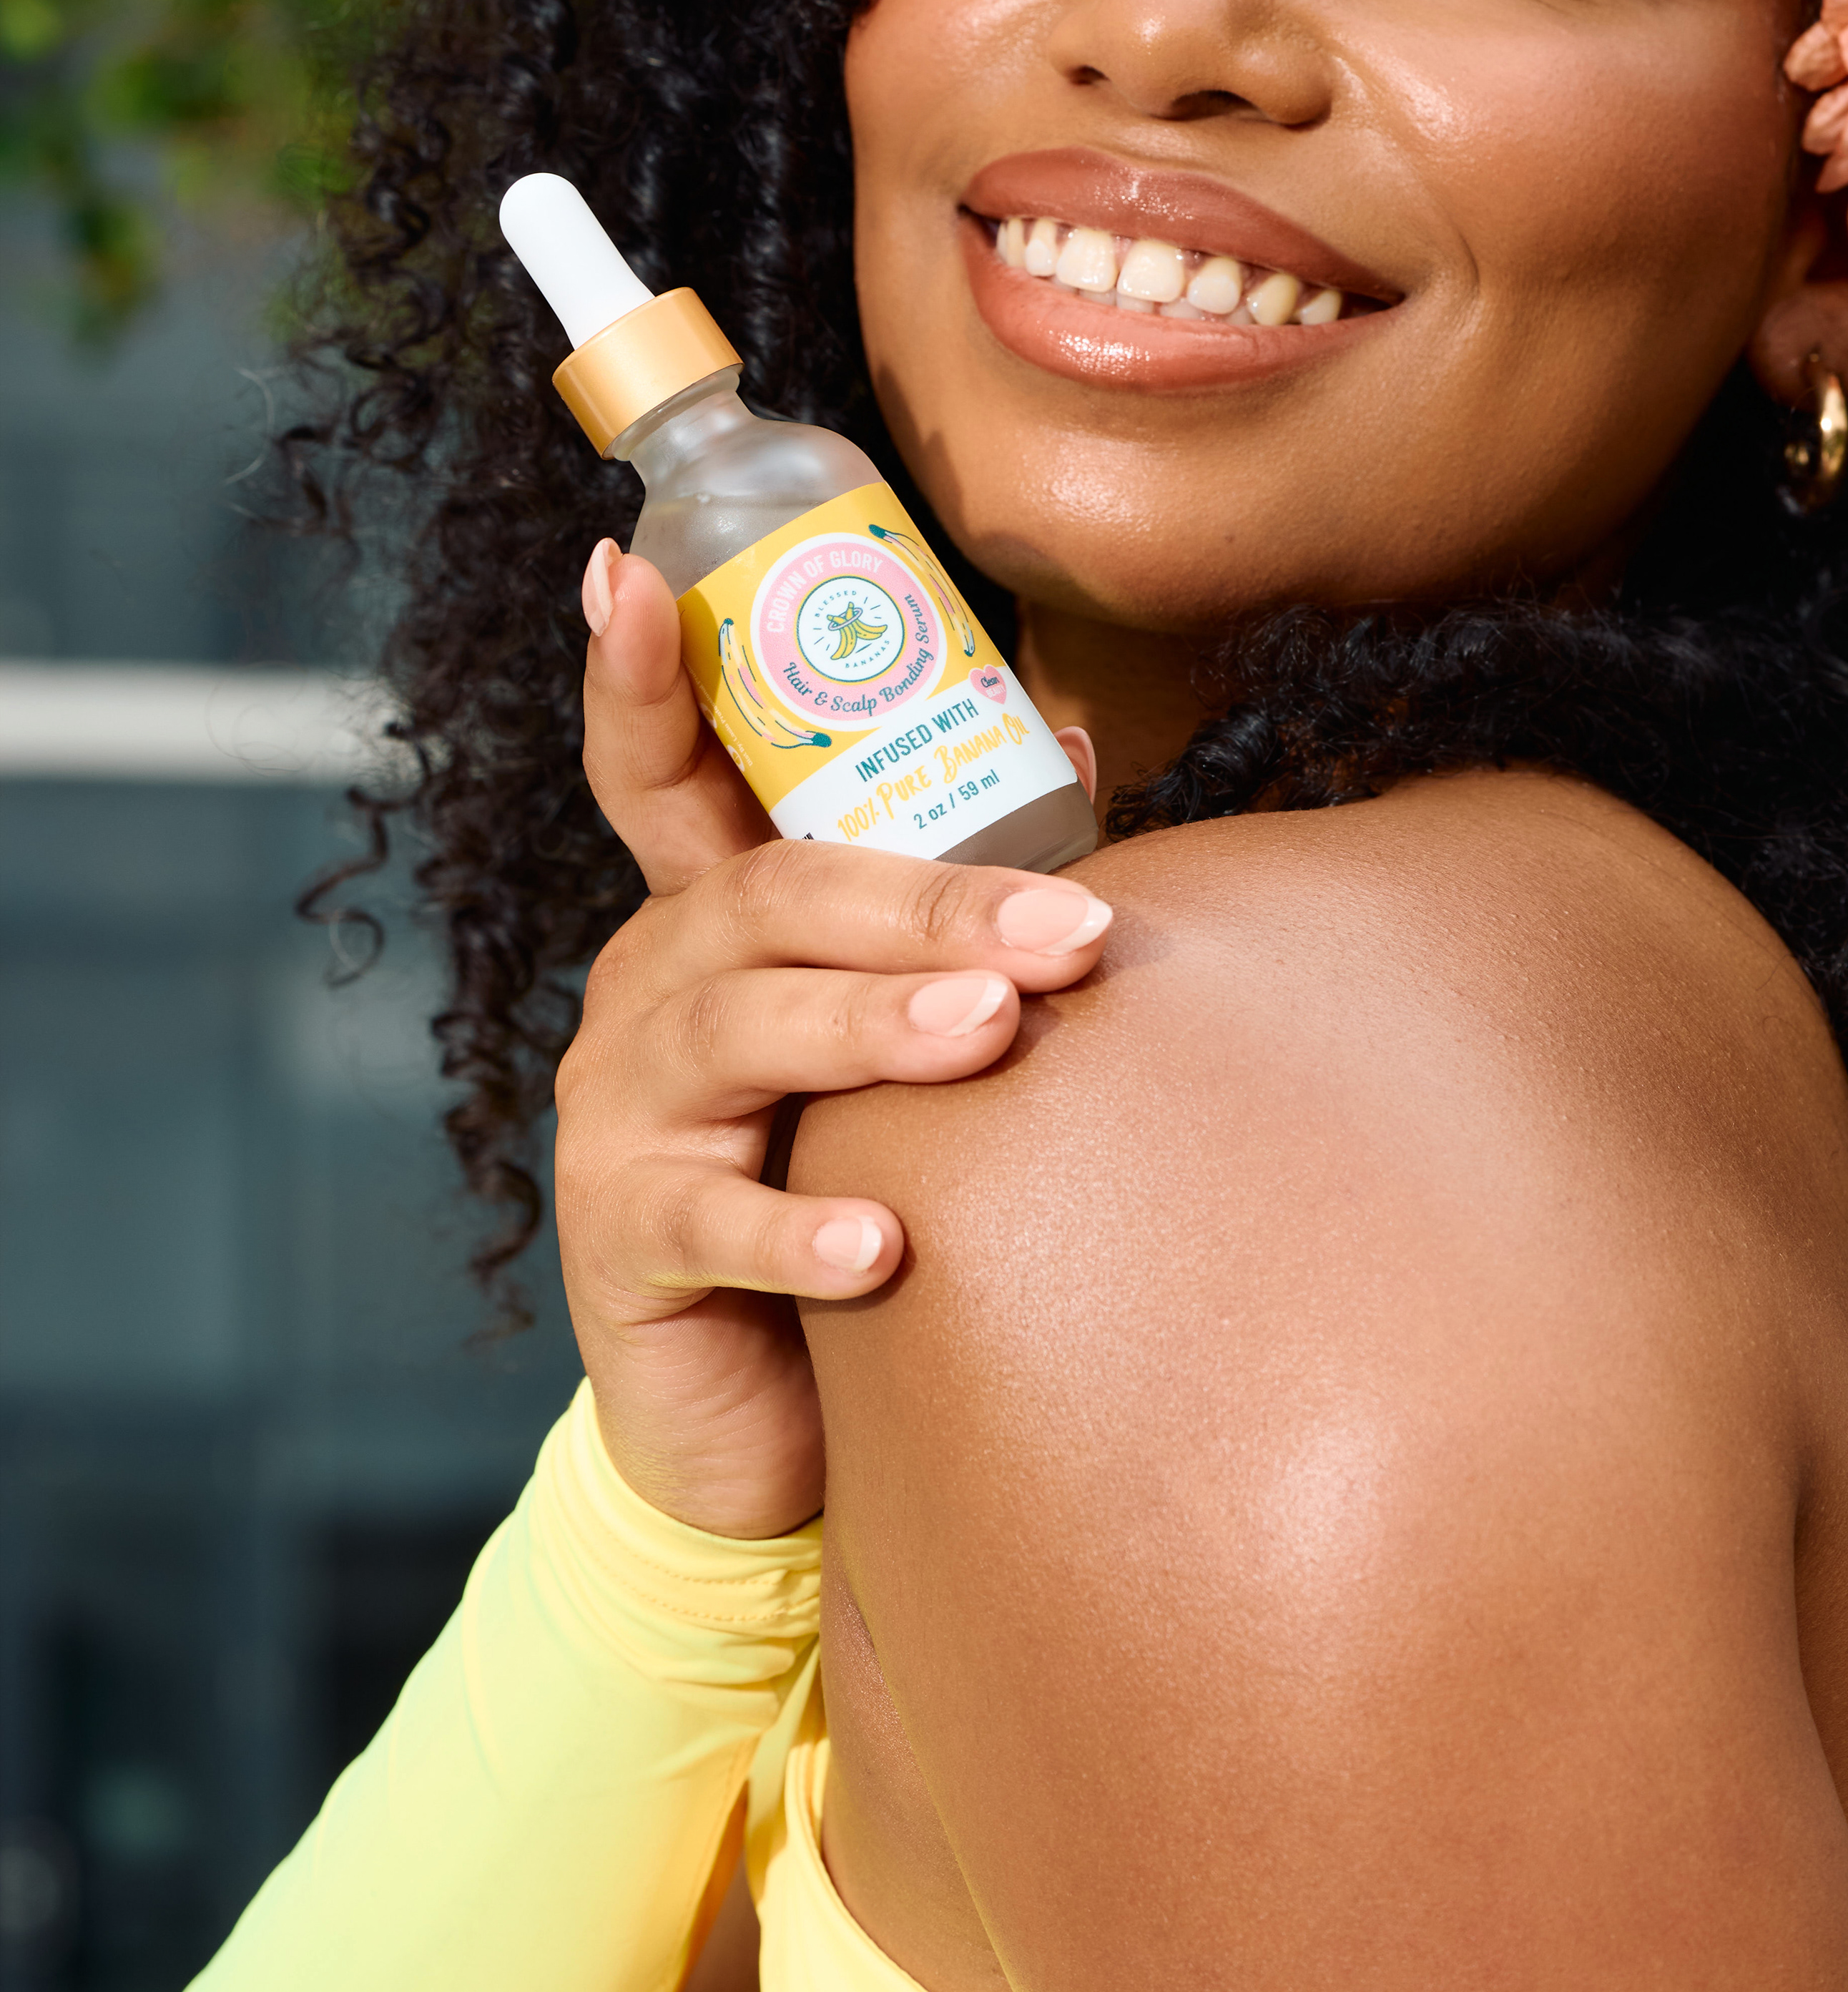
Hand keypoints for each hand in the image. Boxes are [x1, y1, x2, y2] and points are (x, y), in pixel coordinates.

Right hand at [555, 538, 1106, 1534]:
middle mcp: (649, 997)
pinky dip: (800, 1230)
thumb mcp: (899, 1040)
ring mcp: (623, 1117)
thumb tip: (1080, 734)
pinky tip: (883, 1247)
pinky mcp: (627, 1244)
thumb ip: (960, 905)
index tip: (631, 570)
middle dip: (922, 904)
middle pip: (768, 904)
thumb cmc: (856, 1186)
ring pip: (741, 1036)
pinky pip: (710, 1223)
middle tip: (1068, 932)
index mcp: (712, 924)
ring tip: (988, 1038)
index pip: (658, 776)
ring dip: (873, 1029)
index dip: (640, 678)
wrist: (774, 1421)